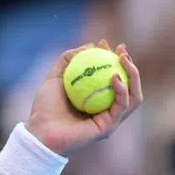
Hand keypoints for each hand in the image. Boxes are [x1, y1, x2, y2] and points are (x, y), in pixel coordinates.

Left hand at [24, 41, 142, 155]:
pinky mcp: (109, 127)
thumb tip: (89, 45)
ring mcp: (110, 119)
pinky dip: (122, 90)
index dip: (112, 58)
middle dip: (130, 65)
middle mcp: (106, 109)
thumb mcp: (54, 77)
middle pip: (128, 85)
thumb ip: (68, 60)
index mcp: (96, 98)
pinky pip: (122, 106)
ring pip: (133, 95)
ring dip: (133, 75)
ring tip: (123, 59)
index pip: (112, 76)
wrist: (40, 131)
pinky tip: (114, 76)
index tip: (105, 43)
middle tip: (122, 50)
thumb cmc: (44, 108)